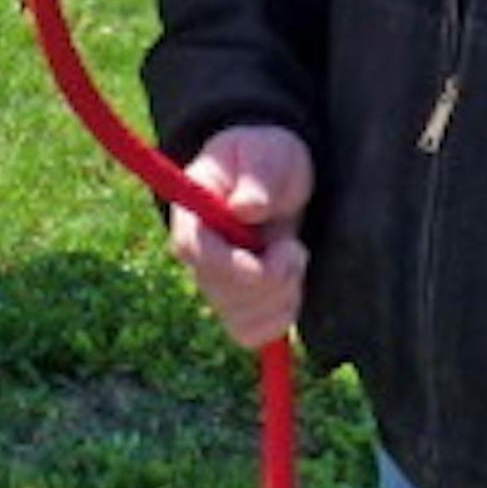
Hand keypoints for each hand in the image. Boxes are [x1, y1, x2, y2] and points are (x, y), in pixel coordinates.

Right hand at [166, 124, 314, 349]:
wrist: (279, 176)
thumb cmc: (267, 157)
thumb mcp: (268, 153)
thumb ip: (258, 177)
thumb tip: (245, 208)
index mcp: (193, 212)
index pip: (192, 249)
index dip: (228, 264)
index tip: (268, 258)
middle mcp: (198, 254)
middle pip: (220, 293)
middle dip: (270, 279)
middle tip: (293, 247)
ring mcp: (217, 284)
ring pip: (241, 320)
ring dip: (281, 296)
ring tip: (294, 258)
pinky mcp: (239, 305)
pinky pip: (253, 334)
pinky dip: (282, 316)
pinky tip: (292, 283)